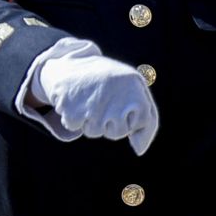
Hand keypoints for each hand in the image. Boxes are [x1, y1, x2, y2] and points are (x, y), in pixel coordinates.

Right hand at [30, 39, 158, 154]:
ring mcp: (94, 104)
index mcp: (135, 86)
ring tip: (88, 99)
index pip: (145, 121)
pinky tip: (74, 101)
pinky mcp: (72, 110)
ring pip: (95, 132)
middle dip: (110, 122)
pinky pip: (75, 127)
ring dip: (90, 120)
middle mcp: (116, 95)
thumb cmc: (108, 84)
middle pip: (119, 132)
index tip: (124, 104)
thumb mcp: (133, 90)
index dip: (133, 118)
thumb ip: (146, 119)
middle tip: (103, 99)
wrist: (69, 66)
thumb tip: (140, 150)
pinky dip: (73, 118)